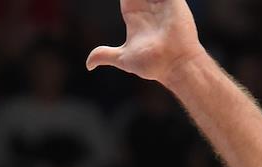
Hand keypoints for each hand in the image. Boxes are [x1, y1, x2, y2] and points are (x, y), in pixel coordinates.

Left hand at [86, 0, 203, 84]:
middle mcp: (147, 6)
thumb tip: (88, 65)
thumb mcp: (123, 59)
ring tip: (138, 0)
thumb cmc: (151, 64)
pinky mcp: (173, 0)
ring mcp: (161, 2)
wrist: (172, 64)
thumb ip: (105, 55)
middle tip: (130, 1)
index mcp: (134, 16)